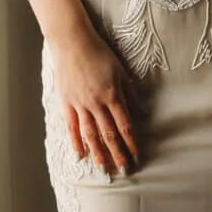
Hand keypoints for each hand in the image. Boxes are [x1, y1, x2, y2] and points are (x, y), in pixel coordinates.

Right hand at [49, 28, 143, 175]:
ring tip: (104, 168)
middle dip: (117, 153)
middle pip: (109, 133)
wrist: (72, 42)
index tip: (136, 155)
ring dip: (98, 152)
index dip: (131, 142)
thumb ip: (131, 93)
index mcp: (112, 94)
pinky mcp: (67, 102)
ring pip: (90, 134)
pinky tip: (80, 154)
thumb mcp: (120, 70)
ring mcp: (80, 104)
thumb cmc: (99, 52)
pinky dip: (76, 141)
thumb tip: (144, 112)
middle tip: (124, 169)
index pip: (125, 125)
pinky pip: (72, 126)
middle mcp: (96, 103)